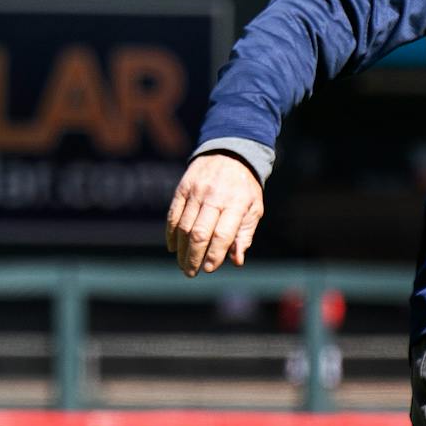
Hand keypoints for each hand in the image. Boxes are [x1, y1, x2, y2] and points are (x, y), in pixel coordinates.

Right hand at [166, 152, 264, 276]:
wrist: (230, 153)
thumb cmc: (244, 187)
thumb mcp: (254, 209)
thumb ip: (245, 235)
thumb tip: (236, 261)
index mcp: (236, 203)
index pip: (222, 235)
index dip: (214, 255)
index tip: (209, 269)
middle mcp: (214, 197)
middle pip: (199, 233)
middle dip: (193, 257)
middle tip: (191, 272)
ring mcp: (196, 192)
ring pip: (183, 226)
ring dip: (181, 249)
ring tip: (182, 264)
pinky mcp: (183, 188)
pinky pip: (173, 215)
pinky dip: (171, 233)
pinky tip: (172, 247)